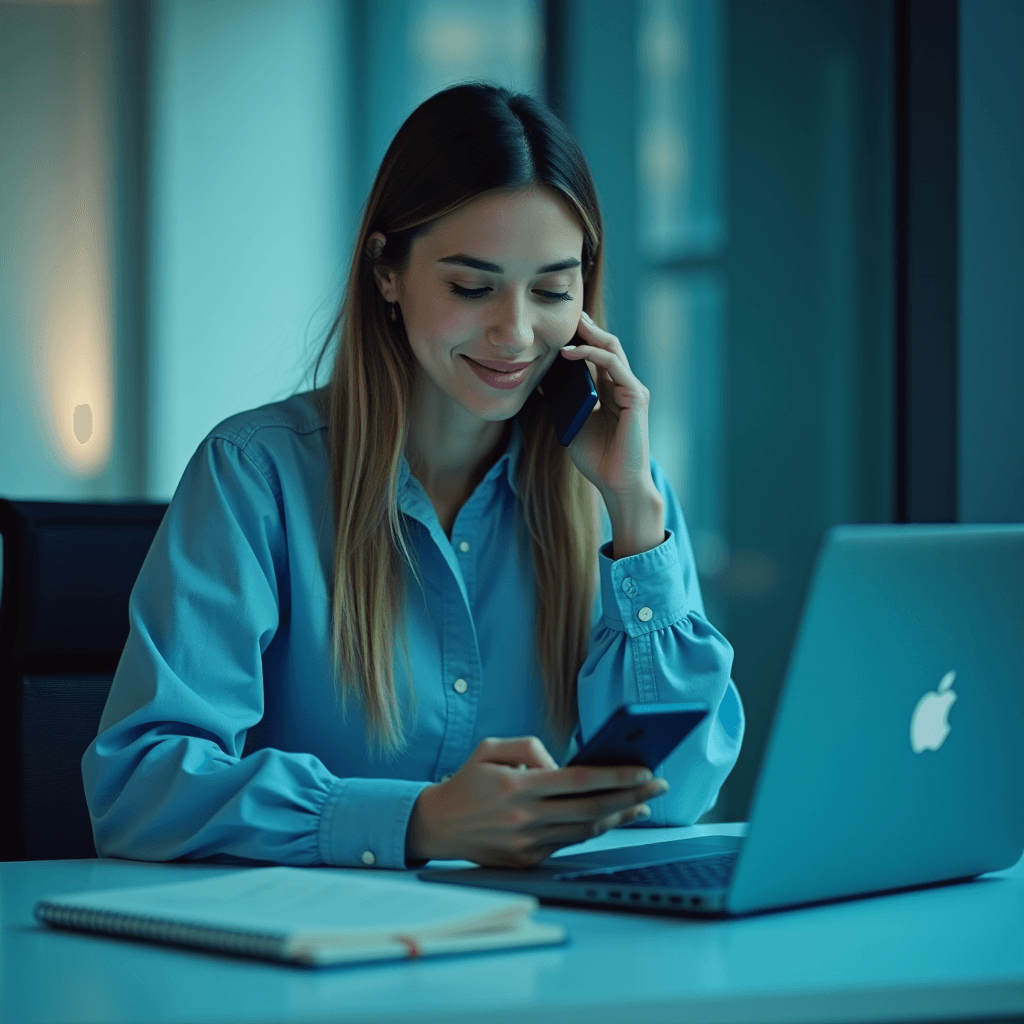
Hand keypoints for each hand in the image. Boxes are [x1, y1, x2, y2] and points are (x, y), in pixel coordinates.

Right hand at [406, 736, 669, 867]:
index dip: (615, 776)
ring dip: (619, 816)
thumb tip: (563, 764)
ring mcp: (527, 844)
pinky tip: (611, 817)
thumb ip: (529, 747)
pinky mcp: (527, 861)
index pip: (578, 781)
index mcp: (517, 788)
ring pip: (585, 831)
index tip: (643, 769)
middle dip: (631, 796)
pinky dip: (594, 829)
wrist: (438, 825)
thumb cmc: (468, 780)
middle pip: (592, 810)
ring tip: (644, 802)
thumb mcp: (491, 748)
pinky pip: (569, 843)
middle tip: (659, 784)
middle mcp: (525, 819)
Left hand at [558, 311, 653, 499]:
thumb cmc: (596, 458)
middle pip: (607, 345)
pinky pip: (614, 366)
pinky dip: (593, 355)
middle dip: (587, 328)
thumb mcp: (571, 423)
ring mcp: (632, 390)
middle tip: (566, 315)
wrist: (616, 483)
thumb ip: (562, 402)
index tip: (559, 327)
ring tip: (568, 328)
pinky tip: (572, 353)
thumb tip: (539, 380)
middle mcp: (624, 386)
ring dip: (589, 335)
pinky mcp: (636, 397)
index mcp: (611, 391)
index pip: (598, 355)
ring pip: (612, 349)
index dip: (581, 338)